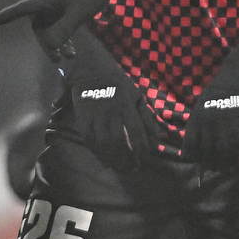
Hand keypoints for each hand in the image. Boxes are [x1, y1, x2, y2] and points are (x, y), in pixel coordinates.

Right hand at [0, 0, 141, 55]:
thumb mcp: (78, 13)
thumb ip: (63, 30)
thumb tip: (50, 46)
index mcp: (46, 0)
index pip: (23, 9)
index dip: (8, 15)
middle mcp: (49, 4)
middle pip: (40, 26)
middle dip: (46, 44)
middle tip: (56, 60)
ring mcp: (59, 7)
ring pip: (52, 28)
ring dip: (58, 43)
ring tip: (70, 57)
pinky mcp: (69, 10)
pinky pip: (62, 26)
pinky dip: (66, 38)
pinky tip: (73, 50)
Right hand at [58, 33, 158, 168]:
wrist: (89, 69)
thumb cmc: (117, 82)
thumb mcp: (137, 95)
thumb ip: (146, 116)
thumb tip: (156, 137)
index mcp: (127, 107)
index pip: (136, 133)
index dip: (141, 150)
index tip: (143, 160)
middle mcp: (111, 113)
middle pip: (119, 142)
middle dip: (126, 158)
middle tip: (131, 168)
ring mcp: (95, 116)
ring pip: (103, 143)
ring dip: (111, 158)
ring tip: (118, 167)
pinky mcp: (82, 118)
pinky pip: (88, 139)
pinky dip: (96, 152)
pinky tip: (103, 159)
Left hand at [183, 67, 238, 164]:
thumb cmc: (220, 89)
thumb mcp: (202, 104)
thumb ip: (199, 121)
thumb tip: (197, 139)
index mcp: (196, 118)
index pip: (190, 143)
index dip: (192, 156)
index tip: (196, 163)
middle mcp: (208, 124)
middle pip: (206, 151)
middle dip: (208, 163)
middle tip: (212, 169)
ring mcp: (225, 125)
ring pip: (222, 151)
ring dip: (224, 162)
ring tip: (224, 168)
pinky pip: (238, 145)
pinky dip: (238, 154)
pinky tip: (238, 157)